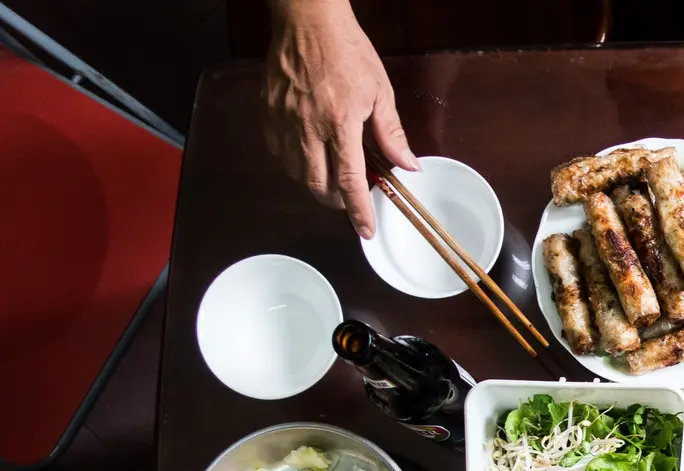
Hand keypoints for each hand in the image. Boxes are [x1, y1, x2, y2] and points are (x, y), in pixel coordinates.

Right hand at [263, 0, 416, 237]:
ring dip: (315, 183)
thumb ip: (391, 133)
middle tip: (349, 198)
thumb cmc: (347, 51)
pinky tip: (308, 153)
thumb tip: (407, 166)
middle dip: (335, 201)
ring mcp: (284, 121)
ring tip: (331, 174)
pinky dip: (294, 162)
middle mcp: (308, 127)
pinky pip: (278, 152)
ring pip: (295, 173)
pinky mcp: (268, 112)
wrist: (307, 21)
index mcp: (340, 123)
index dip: (358, 211)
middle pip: (317, 186)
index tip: (364, 229)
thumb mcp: (380, 91)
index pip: (350, 181)